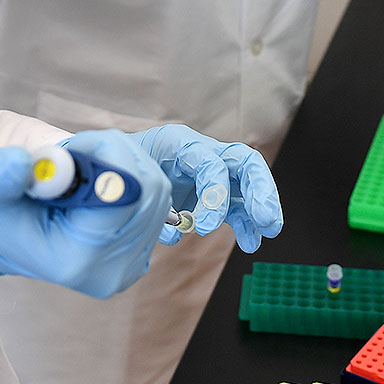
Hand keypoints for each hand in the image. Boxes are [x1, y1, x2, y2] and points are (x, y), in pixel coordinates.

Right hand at [0, 131, 172, 298]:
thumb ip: (0, 173)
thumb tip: (23, 162)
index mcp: (76, 260)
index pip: (123, 194)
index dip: (106, 156)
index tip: (73, 148)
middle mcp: (111, 271)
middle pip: (149, 190)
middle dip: (117, 155)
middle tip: (77, 152)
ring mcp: (130, 266)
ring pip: (158, 190)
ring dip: (125, 162)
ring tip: (83, 167)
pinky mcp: (139, 254)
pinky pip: (156, 201)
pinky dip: (132, 178)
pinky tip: (98, 184)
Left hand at [131, 123, 282, 251]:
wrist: (115, 167)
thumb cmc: (119, 167)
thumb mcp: (121, 175)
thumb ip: (143, 199)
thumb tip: (172, 232)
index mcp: (177, 142)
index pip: (208, 160)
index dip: (214, 191)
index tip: (204, 227)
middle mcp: (202, 152)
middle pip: (244, 162)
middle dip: (260, 189)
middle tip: (267, 219)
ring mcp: (211, 171)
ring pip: (248, 184)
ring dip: (261, 208)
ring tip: (267, 232)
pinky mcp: (212, 192)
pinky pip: (237, 205)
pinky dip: (246, 222)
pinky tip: (250, 241)